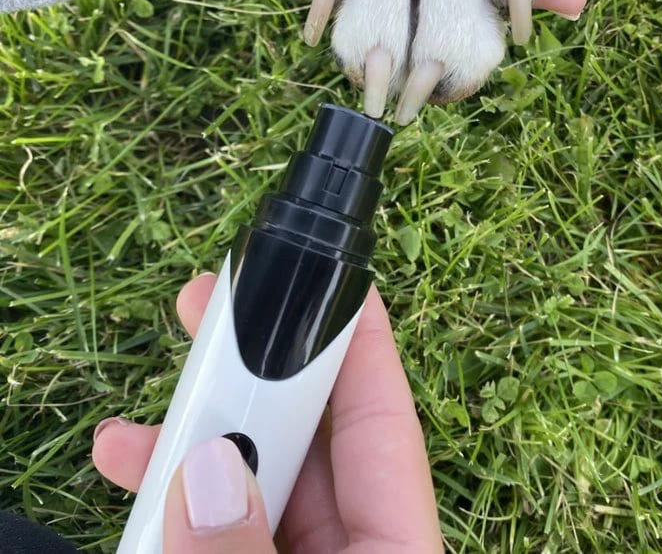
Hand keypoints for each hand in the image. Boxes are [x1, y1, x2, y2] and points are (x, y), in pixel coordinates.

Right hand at [92, 276, 441, 552]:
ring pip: (254, 481)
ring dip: (190, 448)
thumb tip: (210, 469)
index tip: (329, 274)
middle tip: (201, 307)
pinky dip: (176, 505)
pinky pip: (221, 527)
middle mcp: (358, 544)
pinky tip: (131, 486)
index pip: (381, 420)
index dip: (357, 340)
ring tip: (124, 437)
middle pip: (308, 437)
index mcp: (396, 545)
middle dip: (251, 373)